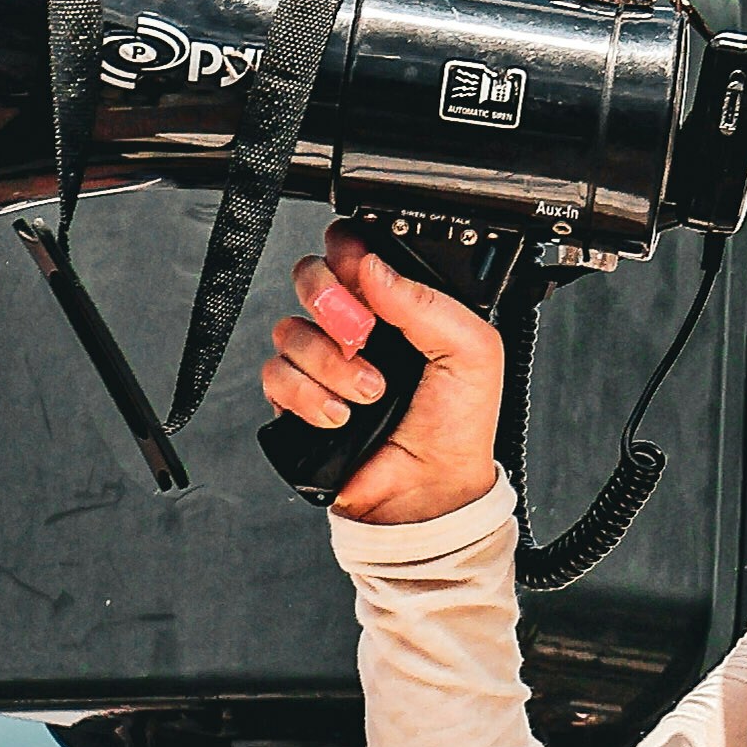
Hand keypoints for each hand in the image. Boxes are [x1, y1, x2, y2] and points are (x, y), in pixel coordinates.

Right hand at [257, 227, 506, 526]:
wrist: (428, 494)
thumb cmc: (457, 426)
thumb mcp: (471, 352)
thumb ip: (427, 302)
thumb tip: (375, 266)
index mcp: (398, 306)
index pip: (354, 252)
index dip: (348, 252)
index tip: (361, 274)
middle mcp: (357, 327)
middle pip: (309, 277)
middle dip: (330, 300)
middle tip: (361, 332)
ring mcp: (324, 362)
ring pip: (289, 329)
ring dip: (330, 363)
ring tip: (369, 393)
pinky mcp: (298, 398)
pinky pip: (275, 374)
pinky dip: (307, 396)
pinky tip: (341, 415)